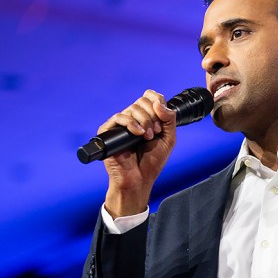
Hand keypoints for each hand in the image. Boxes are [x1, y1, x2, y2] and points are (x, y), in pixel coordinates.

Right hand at [100, 90, 176, 217]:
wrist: (139, 179)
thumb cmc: (152, 162)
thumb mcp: (169, 138)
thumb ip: (169, 118)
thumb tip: (158, 102)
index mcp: (145, 118)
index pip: (150, 98)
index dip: (158, 102)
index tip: (162, 119)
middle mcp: (132, 119)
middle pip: (142, 102)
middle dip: (153, 116)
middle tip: (155, 133)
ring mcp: (120, 125)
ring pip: (132, 108)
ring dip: (145, 121)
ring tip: (148, 137)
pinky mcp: (108, 132)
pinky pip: (118, 117)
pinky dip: (131, 123)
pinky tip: (138, 134)